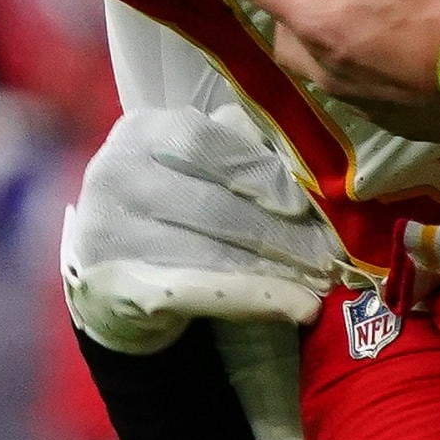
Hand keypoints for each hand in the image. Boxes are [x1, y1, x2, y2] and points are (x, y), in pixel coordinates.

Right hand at [60, 103, 334, 351]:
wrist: (107, 278)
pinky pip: (199, 291)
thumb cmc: (164, 211)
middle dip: (281, 231)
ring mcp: (109, 232)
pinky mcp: (118, 284)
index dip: (266, 175)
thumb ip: (238, 151)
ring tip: (323, 280)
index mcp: (141, 132)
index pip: (210, 144)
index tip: (312, 205)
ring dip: (277, 268)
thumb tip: (312, 173)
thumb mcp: (190, 167)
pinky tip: (297, 307)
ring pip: (211, 250)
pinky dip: (255, 299)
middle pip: (214, 202)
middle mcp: (115, 174)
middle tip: (332, 252)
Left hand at [198, 0, 439, 144]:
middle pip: (289, 44)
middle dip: (281, 17)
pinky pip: (376, 96)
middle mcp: (338, 73)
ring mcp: (374, 103)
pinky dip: (375, 73)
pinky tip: (397, 57)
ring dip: (327, 49)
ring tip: (344, 23)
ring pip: (330, 75)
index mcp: (323, 26)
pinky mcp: (413, 120)